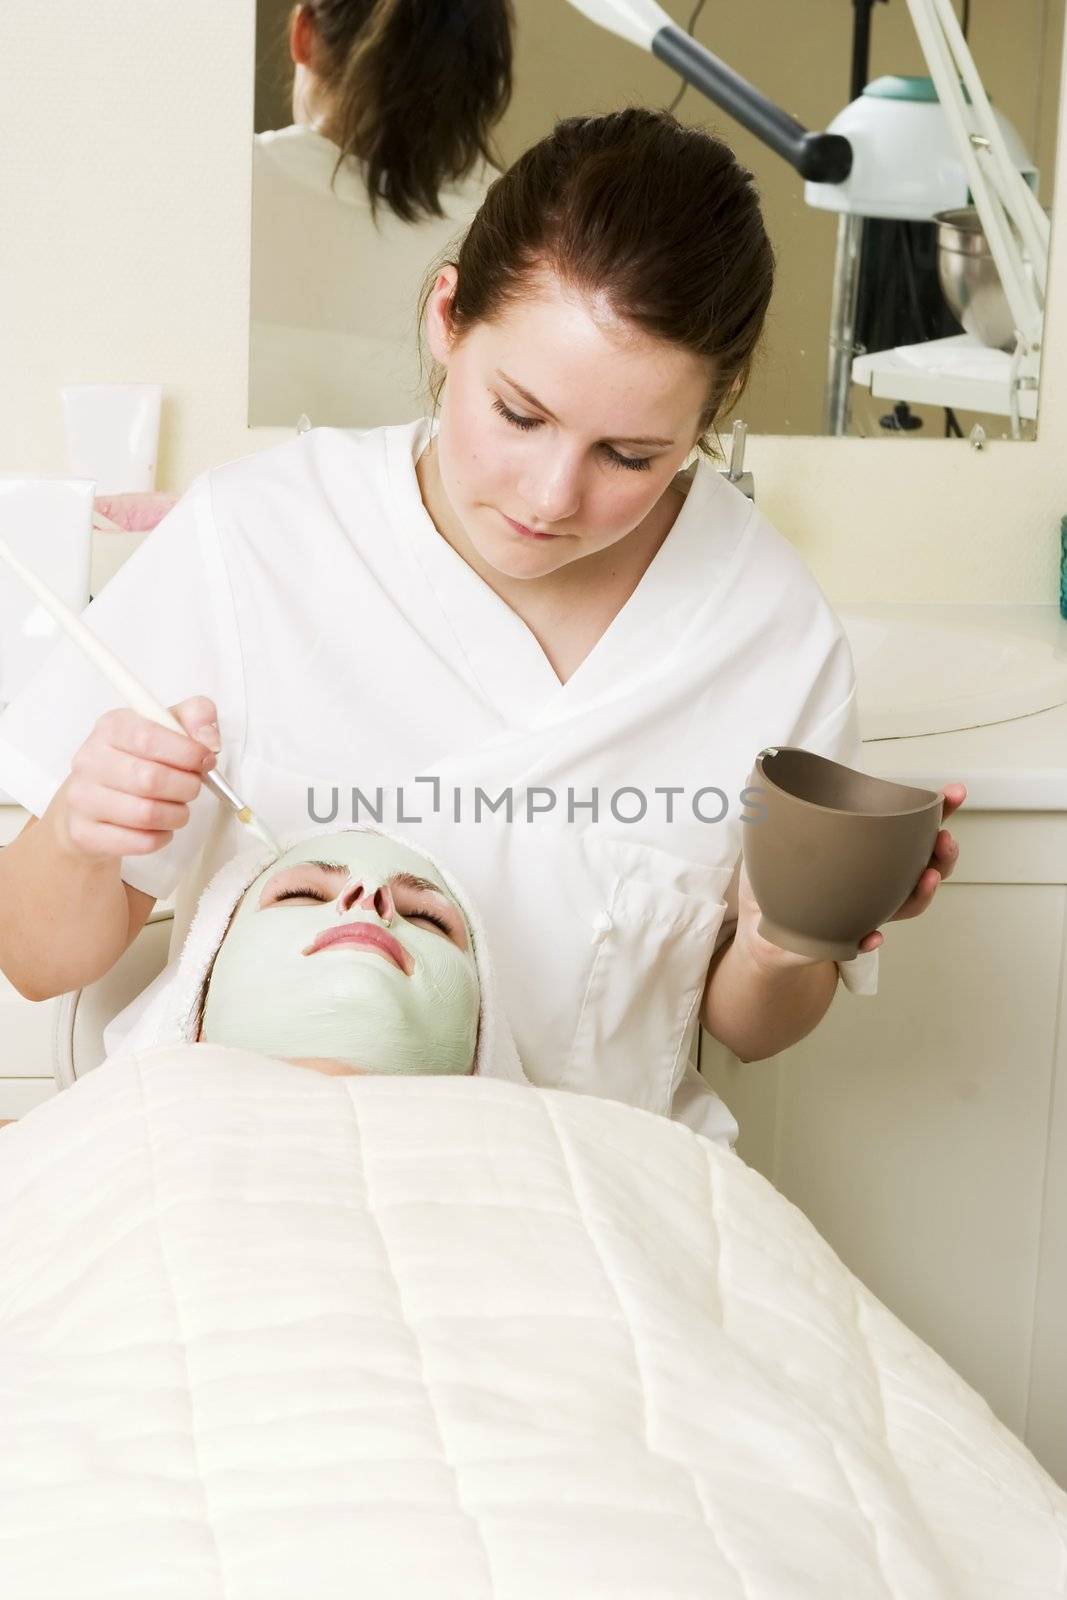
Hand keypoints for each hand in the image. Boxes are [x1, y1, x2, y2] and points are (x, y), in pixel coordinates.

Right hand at [55, 694, 220, 863]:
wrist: (91, 803)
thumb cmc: (137, 761)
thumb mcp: (166, 728)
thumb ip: (195, 716)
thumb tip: (210, 740)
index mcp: (111, 727)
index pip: (149, 737)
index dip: (187, 752)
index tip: (206, 761)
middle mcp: (90, 760)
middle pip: (151, 779)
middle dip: (186, 787)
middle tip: (192, 788)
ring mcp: (83, 798)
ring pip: (147, 814)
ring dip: (177, 815)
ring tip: (178, 808)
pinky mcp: (86, 833)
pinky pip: (140, 842)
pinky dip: (162, 837)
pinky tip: (160, 827)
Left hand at [736, 782, 966, 969]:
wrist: (766, 932)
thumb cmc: (781, 880)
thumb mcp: (779, 838)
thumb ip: (778, 806)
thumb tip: (762, 761)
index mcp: (875, 854)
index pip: (914, 830)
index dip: (941, 813)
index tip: (955, 793)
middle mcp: (880, 883)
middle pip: (926, 868)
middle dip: (943, 855)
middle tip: (946, 840)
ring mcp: (866, 911)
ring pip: (906, 905)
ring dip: (921, 893)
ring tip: (928, 878)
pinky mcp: (842, 939)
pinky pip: (861, 942)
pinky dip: (868, 940)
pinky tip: (873, 935)